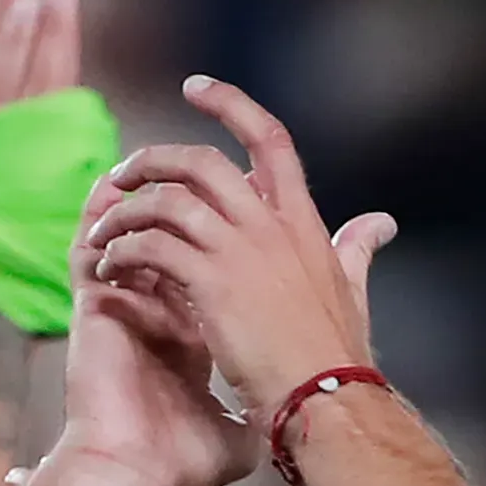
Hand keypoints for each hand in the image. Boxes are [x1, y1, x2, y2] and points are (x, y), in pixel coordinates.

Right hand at [58, 175, 260, 485]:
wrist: (139, 475)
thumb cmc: (181, 462)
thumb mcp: (239, 434)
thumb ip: (264, 409)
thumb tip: (293, 416)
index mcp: (192, 334)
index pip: (205, 269)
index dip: (218, 237)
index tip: (241, 203)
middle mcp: (158, 313)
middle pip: (168, 241)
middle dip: (178, 201)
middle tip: (196, 173)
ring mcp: (125, 308)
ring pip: (127, 237)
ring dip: (136, 200)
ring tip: (145, 168)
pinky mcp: (95, 308)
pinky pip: (88, 248)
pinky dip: (94, 217)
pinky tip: (105, 189)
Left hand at [82, 76, 396, 412]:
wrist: (328, 398)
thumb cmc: (337, 356)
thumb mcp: (354, 290)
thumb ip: (357, 249)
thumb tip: (380, 224)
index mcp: (301, 221)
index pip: (269, 139)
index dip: (231, 104)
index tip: (195, 87)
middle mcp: (269, 225)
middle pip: (200, 160)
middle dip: (151, 159)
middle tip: (122, 176)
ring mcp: (240, 252)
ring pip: (167, 201)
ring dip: (125, 213)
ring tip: (105, 234)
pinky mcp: (213, 285)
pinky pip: (152, 247)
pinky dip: (124, 252)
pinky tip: (112, 270)